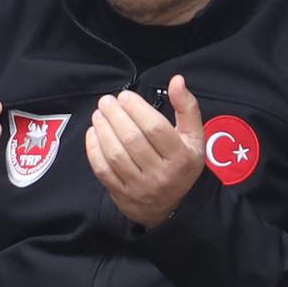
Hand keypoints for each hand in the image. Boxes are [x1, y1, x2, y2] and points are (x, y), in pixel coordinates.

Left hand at [86, 75, 209, 227]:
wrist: (169, 206)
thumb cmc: (180, 163)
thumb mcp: (193, 137)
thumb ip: (187, 107)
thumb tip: (177, 80)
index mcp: (181, 157)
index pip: (155, 128)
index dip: (136, 108)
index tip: (125, 96)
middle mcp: (161, 174)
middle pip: (132, 139)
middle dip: (115, 116)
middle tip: (107, 101)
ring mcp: (140, 186)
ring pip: (116, 154)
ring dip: (103, 130)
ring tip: (99, 114)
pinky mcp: (122, 194)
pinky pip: (103, 170)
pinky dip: (94, 149)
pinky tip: (93, 133)